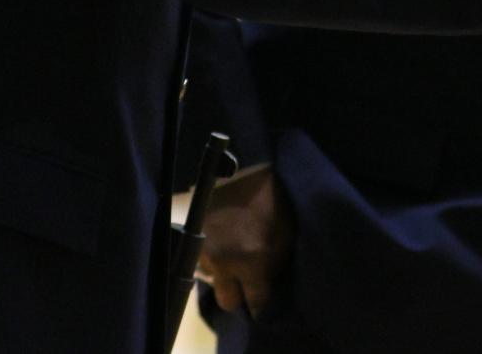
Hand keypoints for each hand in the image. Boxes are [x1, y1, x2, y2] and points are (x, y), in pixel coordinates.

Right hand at [196, 165, 292, 319]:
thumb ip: (273, 272)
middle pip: (228, 301)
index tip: (261, 308)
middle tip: (247, 286)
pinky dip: (213, 257)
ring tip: (235, 258)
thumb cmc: (278, 208)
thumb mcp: (285, 242)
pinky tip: (224, 244)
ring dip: (224, 274)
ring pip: (212, 280)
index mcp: (252, 264)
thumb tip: (265, 293)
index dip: (260, 308)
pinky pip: (203, 259)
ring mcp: (207, 249)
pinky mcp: (196, 235)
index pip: (254, 303)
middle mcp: (225, 262)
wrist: (254, 174)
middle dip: (239, 296)